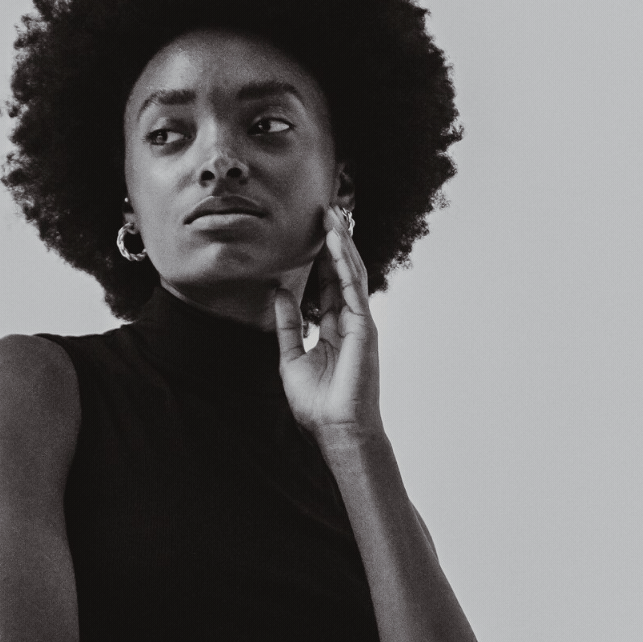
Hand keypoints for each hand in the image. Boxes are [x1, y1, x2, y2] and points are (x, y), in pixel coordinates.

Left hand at [272, 205, 381, 446]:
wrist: (336, 429)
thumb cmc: (317, 404)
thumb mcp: (290, 358)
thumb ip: (288, 324)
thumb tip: (278, 293)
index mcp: (333, 331)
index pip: (329, 286)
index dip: (322, 260)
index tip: (312, 234)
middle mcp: (349, 323)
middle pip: (343, 273)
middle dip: (335, 243)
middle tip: (325, 212)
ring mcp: (359, 324)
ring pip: (352, 274)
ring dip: (342, 244)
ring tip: (332, 216)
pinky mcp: (363, 328)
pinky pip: (354, 288)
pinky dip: (345, 264)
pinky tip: (336, 243)